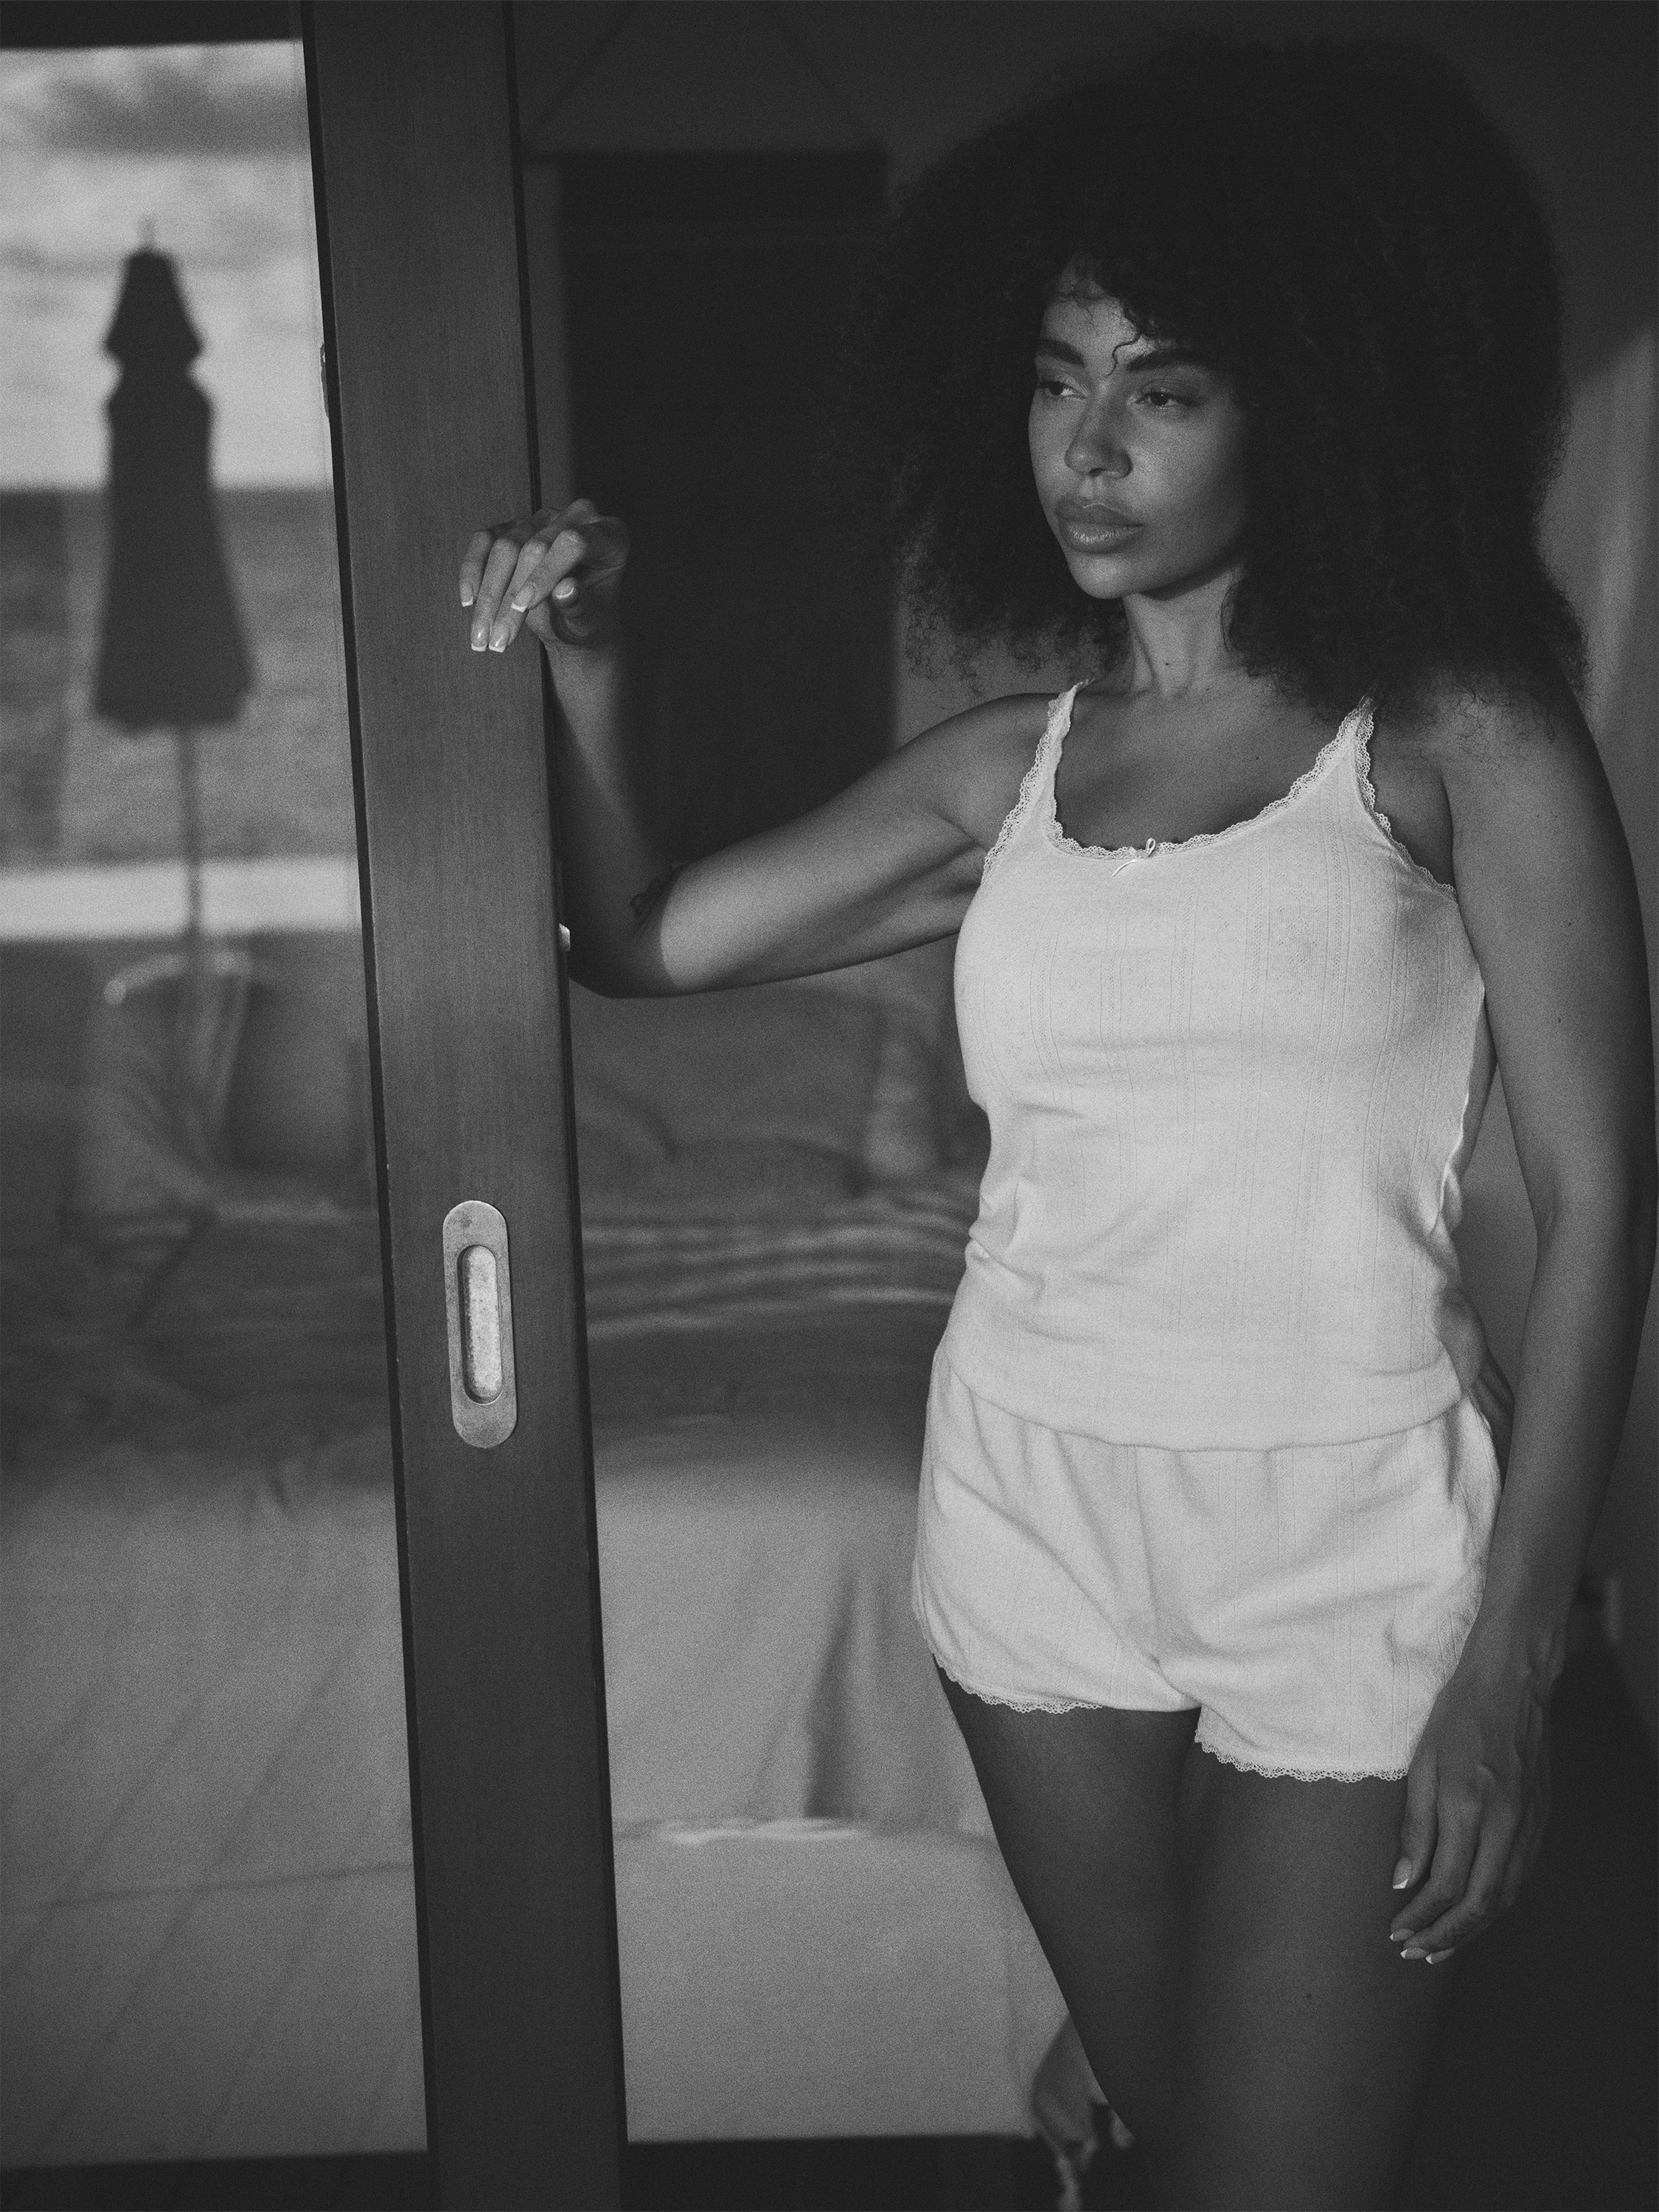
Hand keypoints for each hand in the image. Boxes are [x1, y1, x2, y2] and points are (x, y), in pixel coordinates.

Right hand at [459, 498, 627, 656]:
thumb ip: (581, 606)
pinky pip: (485, 541)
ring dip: (489, 595)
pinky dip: (472, 571)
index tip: (524, 607)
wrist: (572, 621)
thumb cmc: (588, 619)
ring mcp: (543, 519)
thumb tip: (566, 590)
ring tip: (482, 637)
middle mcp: (577, 518)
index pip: (573, 542)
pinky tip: (468, 602)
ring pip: (505, 546)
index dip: (546, 573)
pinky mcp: (514, 526)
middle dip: (511, 596)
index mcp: (610, 535)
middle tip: (498, 640)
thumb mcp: (590, 621)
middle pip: (534, 546)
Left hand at [1387, 1649, 1551, 1965]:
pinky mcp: (1542, 1822)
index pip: (1446, 1885)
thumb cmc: (1457, 1716)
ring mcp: (1530, 1825)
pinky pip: (1520, 1878)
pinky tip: (1472, 1913)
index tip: (1396, 1931)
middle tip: (1414, 1953)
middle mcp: (1506, 1824)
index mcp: (1470, 1806)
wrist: (1513, 1684)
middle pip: (1480, 1905)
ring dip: (1472, 1930)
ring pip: (1505, 1899)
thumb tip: (1402, 1881)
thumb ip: (1414, 1826)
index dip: (1421, 1916)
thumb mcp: (1421, 1763)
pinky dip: (1495, 1905)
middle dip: (1445, 1936)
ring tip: (1439, 1946)